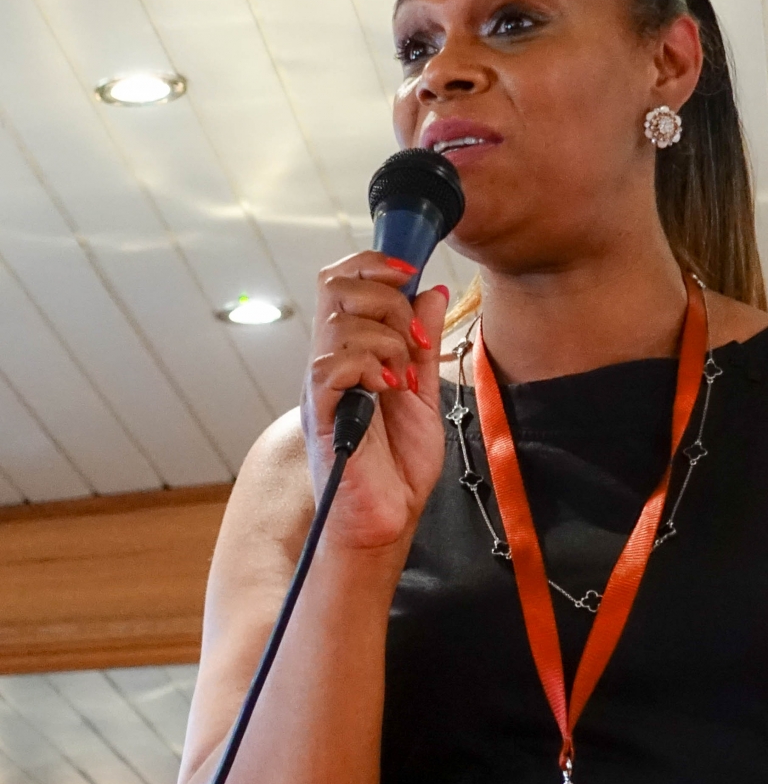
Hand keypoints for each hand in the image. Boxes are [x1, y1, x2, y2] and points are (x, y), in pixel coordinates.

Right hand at [301, 252, 448, 552]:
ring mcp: (323, 386)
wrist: (386, 520)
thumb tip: (431, 292)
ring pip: (342, 322)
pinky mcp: (321, 412)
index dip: (374, 264)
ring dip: (387, 341)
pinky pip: (333, 364)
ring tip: (402, 379)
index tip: (411, 275)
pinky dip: (370, 366)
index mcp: (352, 352)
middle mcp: (330, 361)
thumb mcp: (424, 393)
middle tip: (412, 339)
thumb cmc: (397, 467)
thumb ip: (423, 343)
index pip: (344, 281)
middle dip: (386, 298)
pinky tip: (389, 390)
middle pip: (336, 285)